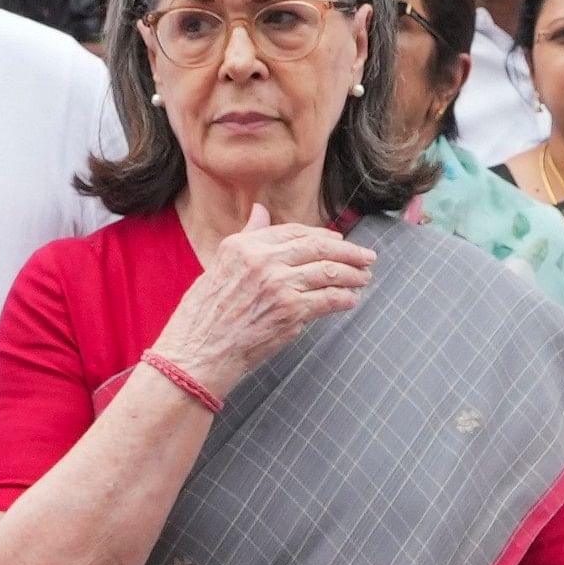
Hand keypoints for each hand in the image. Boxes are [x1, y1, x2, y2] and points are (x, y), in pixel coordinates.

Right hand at [148, 203, 373, 394]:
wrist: (196, 354)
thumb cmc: (203, 315)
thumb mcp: (218, 265)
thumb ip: (247, 237)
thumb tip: (260, 210)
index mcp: (244, 246)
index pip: (294, 232)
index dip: (322, 236)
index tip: (338, 241)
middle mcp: (263, 260)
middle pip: (318, 248)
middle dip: (348, 252)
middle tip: (366, 256)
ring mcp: (279, 285)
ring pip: (328, 272)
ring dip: (353, 274)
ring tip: (364, 277)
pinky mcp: (291, 311)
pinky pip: (328, 299)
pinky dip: (344, 298)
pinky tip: (351, 299)